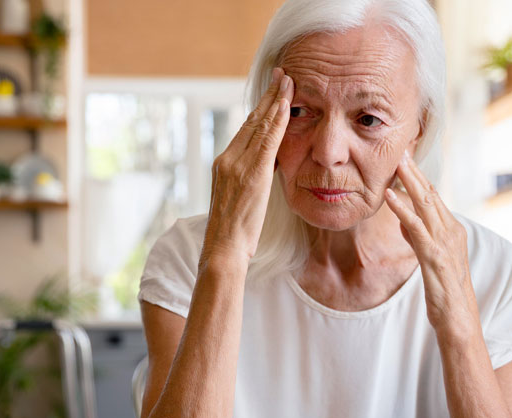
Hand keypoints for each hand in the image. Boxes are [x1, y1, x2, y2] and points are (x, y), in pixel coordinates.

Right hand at [201, 67, 293, 266]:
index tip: (272, 94)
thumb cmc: (232, 234)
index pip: (245, 130)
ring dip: (276, 101)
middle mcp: (227, 159)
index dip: (260, 109)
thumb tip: (264, 170)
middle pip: (251, 121)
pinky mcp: (250, 173)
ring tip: (288, 81)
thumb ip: (249, 181)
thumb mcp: (239, 201)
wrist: (223, 248)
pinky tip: (287, 106)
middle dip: (268, 96)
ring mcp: (237, 164)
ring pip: (259, 125)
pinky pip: (267, 140)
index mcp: (223, 164)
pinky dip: (277, 121)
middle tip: (282, 75)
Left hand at [384, 151, 478, 333]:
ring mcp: (444, 242)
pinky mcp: (434, 256)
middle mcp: (451, 231)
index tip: (405, 160)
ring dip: (410, 182)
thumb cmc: (445, 291)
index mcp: (451, 231)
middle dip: (415, 172)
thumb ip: (418, 237)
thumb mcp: (429, 258)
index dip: (419, 178)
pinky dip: (402, 209)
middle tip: (401, 150)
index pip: (434, 198)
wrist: (459, 318)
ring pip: (426, 205)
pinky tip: (389, 197)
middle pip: (431, 195)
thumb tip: (403, 220)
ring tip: (396, 163)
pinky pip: (416, 227)